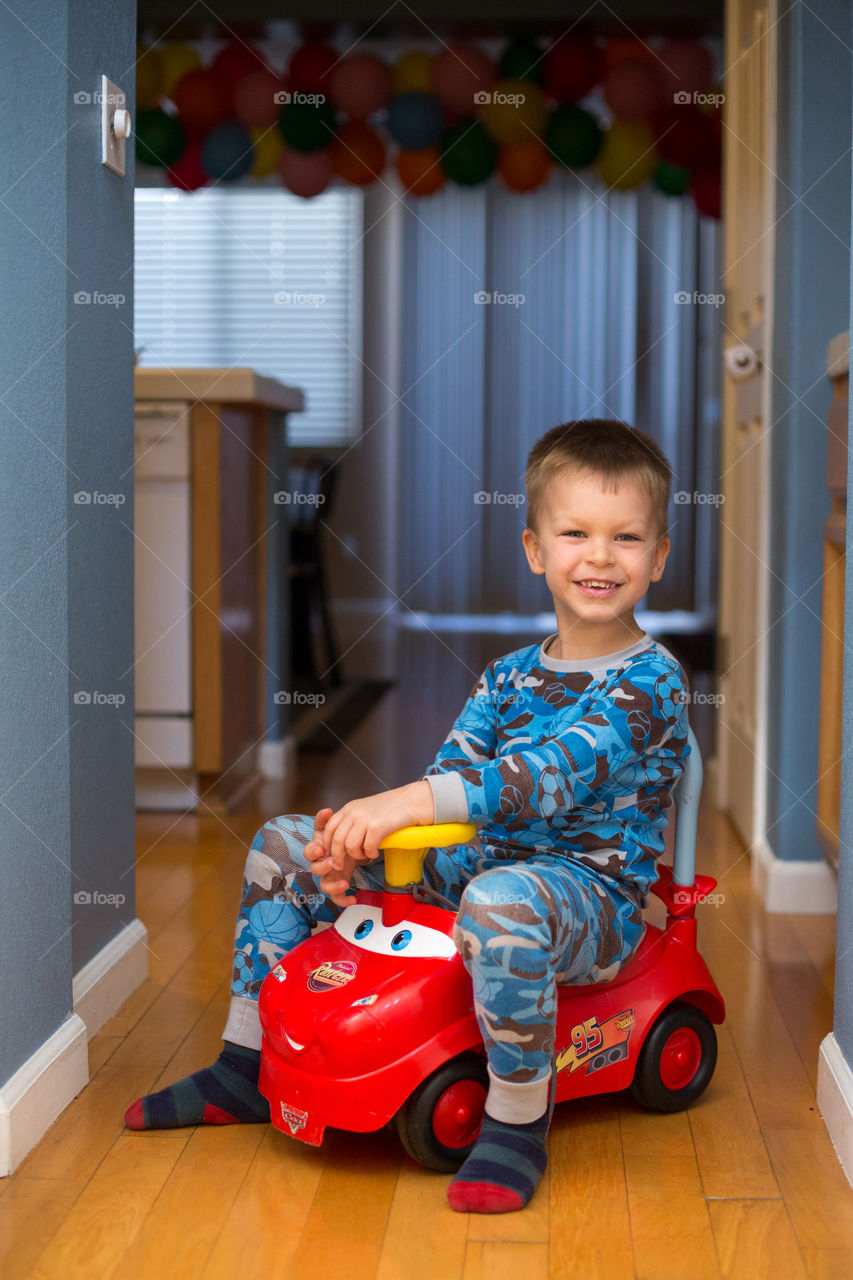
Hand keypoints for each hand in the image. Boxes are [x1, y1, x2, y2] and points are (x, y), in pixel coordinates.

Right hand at [304, 808, 355, 907]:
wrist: (353, 848)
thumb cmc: (340, 839)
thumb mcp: (334, 827)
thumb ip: (328, 820)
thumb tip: (326, 811)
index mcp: (319, 850)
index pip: (309, 851)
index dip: (312, 850)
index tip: (320, 847)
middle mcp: (321, 864)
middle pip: (314, 869)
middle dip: (322, 866)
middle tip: (333, 862)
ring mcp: (329, 877)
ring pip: (324, 885)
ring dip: (333, 885)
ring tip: (344, 883)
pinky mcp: (337, 886)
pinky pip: (337, 897)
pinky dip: (344, 899)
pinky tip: (353, 897)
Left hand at [319, 781, 434, 877]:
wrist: (410, 801)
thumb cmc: (391, 808)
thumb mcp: (365, 810)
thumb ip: (352, 821)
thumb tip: (342, 842)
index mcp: (349, 808)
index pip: (328, 828)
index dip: (327, 844)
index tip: (331, 855)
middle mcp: (354, 812)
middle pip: (336, 840)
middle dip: (337, 857)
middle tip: (340, 865)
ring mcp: (364, 819)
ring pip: (350, 846)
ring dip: (357, 855)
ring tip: (365, 855)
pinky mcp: (377, 827)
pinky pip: (367, 848)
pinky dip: (370, 854)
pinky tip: (376, 852)